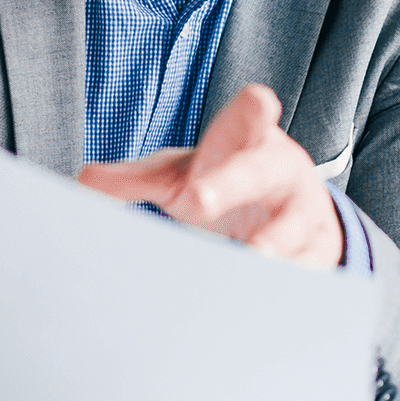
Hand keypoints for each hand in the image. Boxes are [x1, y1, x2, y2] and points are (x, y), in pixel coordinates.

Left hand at [78, 84, 344, 267]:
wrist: (294, 209)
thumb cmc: (228, 179)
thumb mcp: (184, 173)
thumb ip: (138, 177)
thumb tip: (84, 180)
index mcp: (250, 139)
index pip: (254, 114)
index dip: (255, 109)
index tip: (257, 102)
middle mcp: (280, 170)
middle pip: (259, 172)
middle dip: (231, 184)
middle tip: (198, 201)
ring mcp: (301, 210)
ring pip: (289, 228)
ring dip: (269, 245)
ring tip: (251, 257)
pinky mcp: (315, 250)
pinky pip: (304, 268)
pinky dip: (285, 283)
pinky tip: (262, 298)